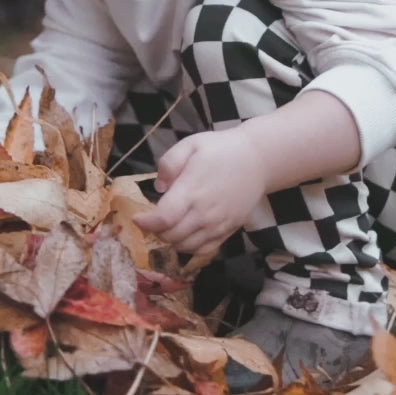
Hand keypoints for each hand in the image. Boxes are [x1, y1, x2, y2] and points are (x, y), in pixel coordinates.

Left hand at [134, 128, 266, 254]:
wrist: (258, 160)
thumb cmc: (221, 149)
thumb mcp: (190, 144)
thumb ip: (168, 164)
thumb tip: (159, 188)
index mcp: (192, 191)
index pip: (163, 219)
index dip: (146, 223)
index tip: (137, 218)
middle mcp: (205, 213)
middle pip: (171, 236)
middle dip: (156, 231)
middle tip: (153, 219)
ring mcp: (218, 225)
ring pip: (186, 246)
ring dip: (171, 240)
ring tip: (168, 226)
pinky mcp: (229, 230)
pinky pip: (204, 250)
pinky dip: (189, 247)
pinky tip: (185, 234)